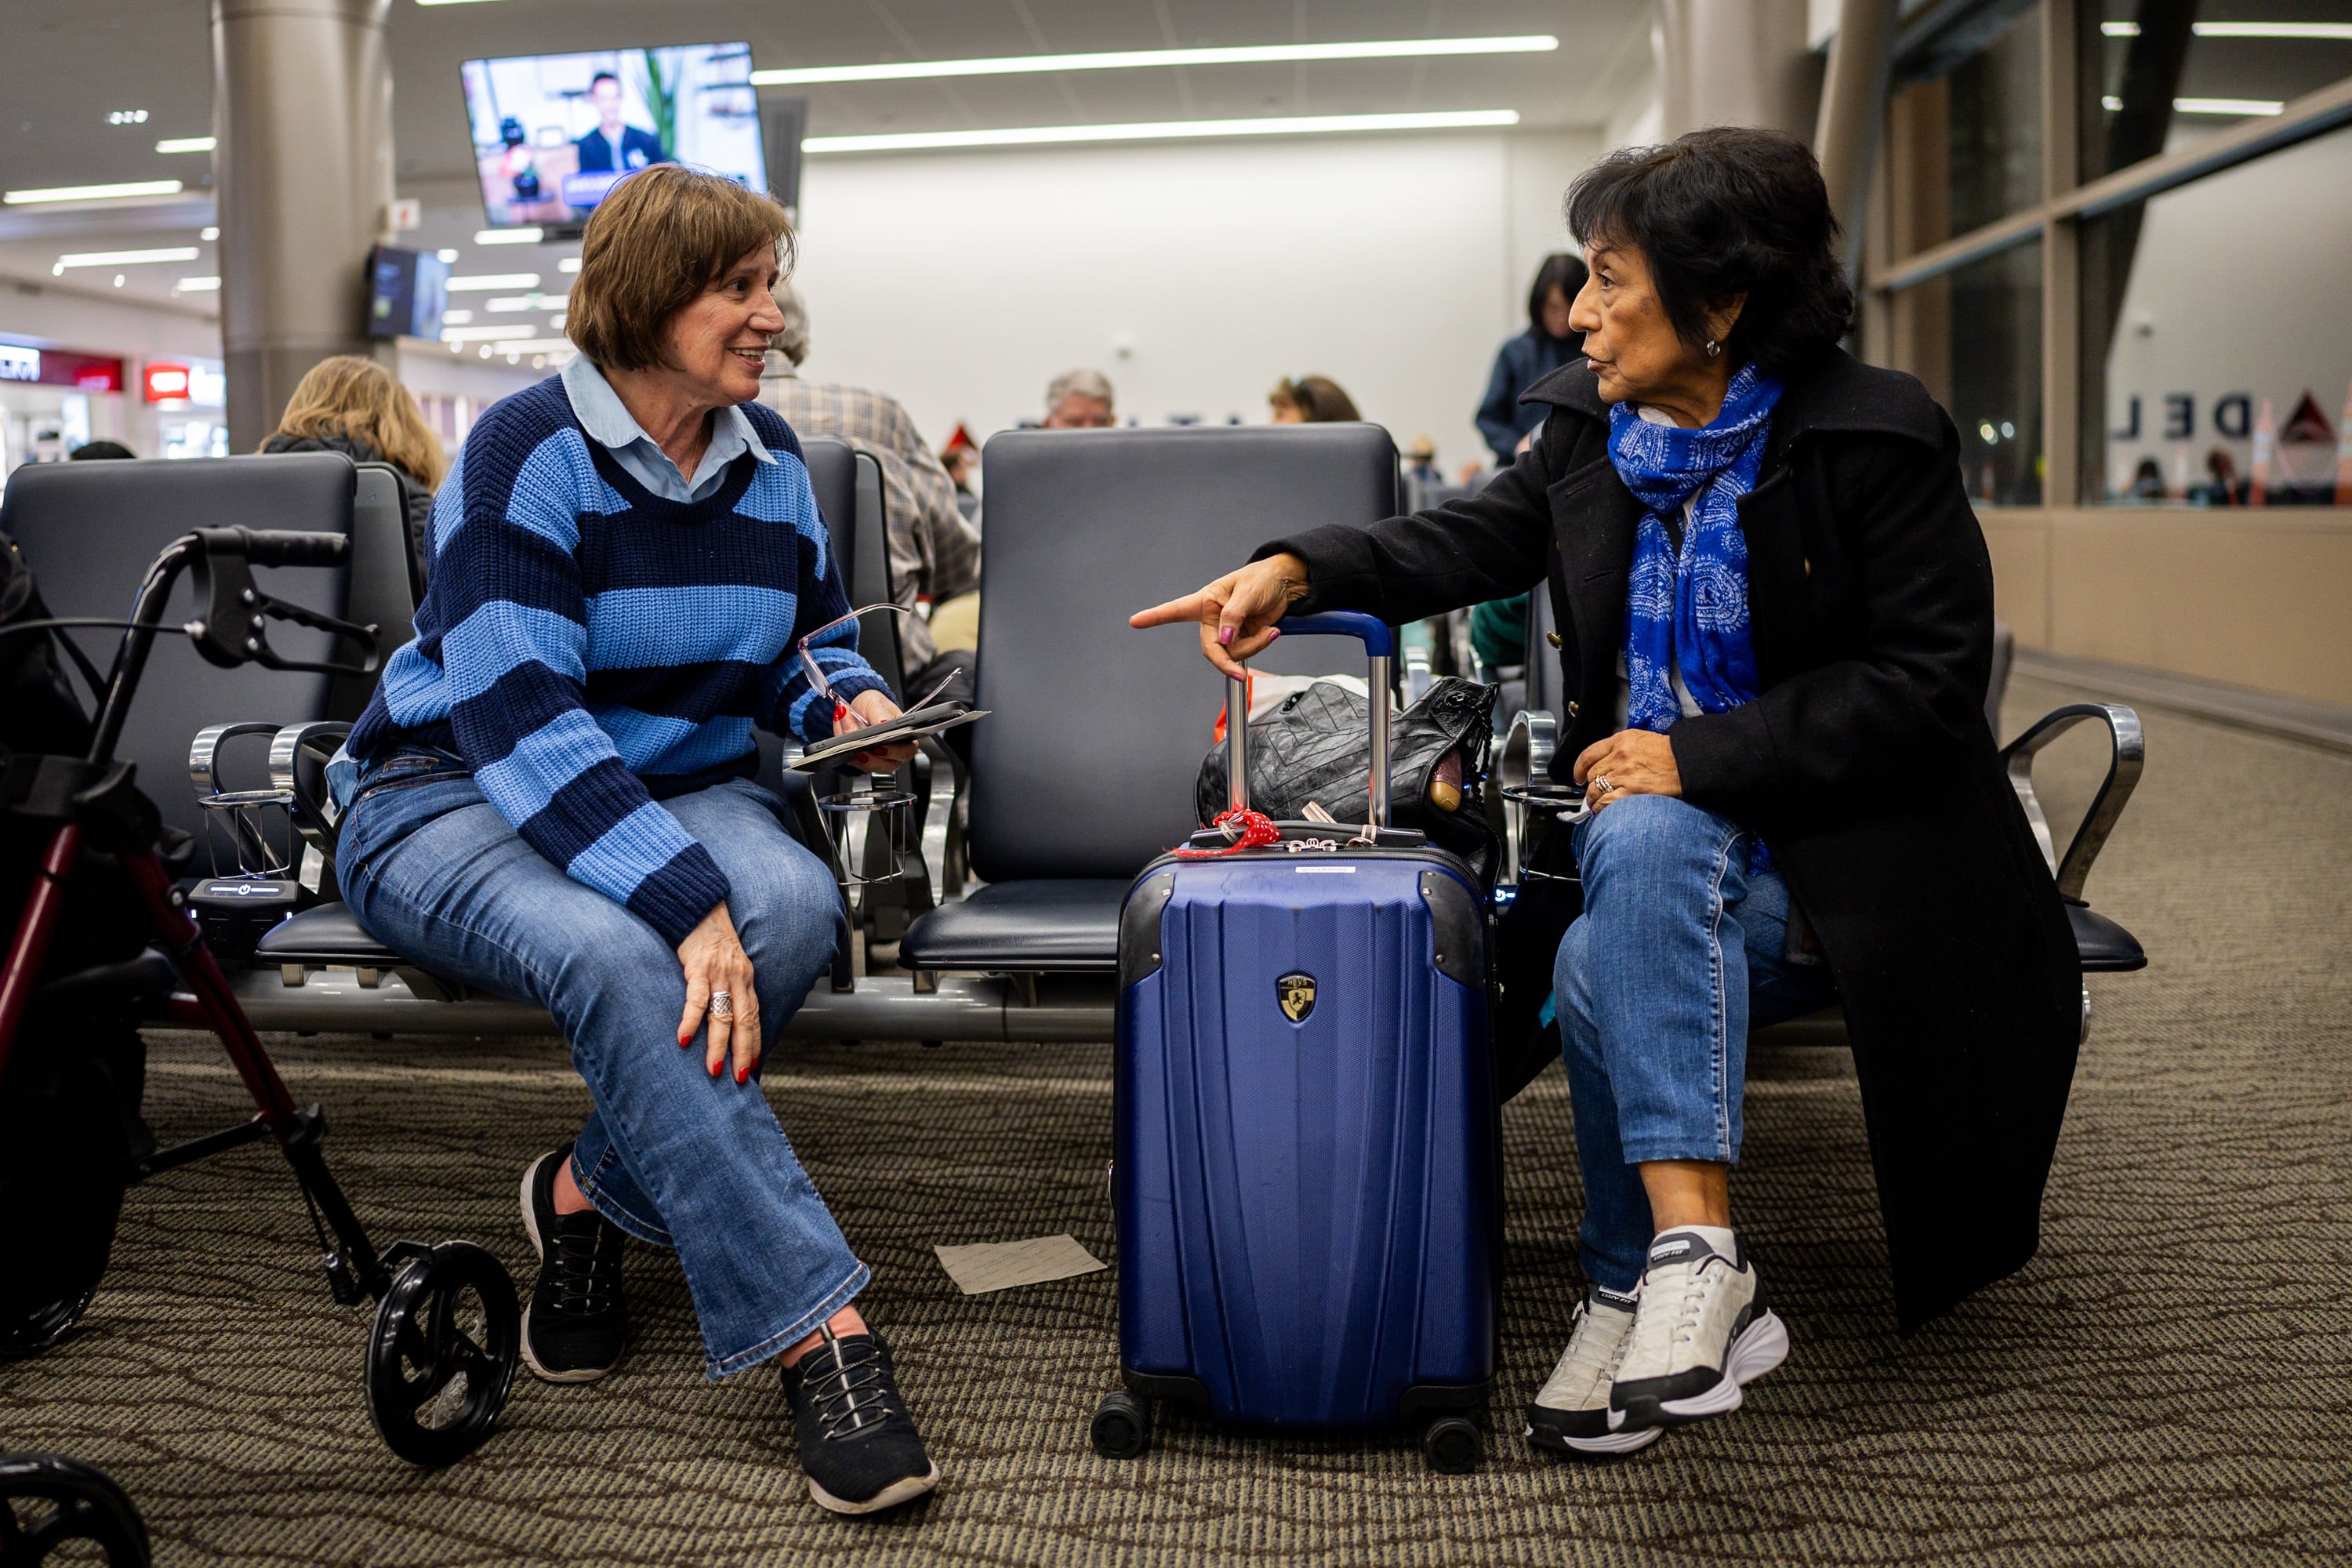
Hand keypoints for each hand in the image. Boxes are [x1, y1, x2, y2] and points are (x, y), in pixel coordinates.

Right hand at [677, 901, 760, 1084]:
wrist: (699, 908)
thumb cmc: (711, 939)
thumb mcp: (729, 964)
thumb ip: (730, 988)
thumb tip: (727, 1016)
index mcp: (746, 980)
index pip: (754, 1017)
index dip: (755, 1042)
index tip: (753, 1065)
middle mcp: (738, 979)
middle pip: (743, 1022)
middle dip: (743, 1052)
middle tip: (739, 1078)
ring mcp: (719, 974)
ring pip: (722, 1016)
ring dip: (718, 1045)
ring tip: (713, 1068)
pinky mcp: (698, 968)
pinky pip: (696, 999)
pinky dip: (690, 1021)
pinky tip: (684, 1039)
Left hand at [835, 689, 918, 772]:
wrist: (858, 705)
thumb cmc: (874, 705)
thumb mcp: (877, 704)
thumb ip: (880, 714)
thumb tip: (883, 722)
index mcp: (905, 738)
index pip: (905, 751)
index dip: (893, 752)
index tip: (879, 747)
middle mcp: (893, 752)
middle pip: (886, 765)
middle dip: (870, 758)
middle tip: (859, 749)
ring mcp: (877, 758)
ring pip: (867, 765)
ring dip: (854, 750)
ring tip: (845, 734)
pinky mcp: (861, 760)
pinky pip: (853, 761)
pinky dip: (845, 749)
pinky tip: (841, 737)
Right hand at [1128, 552, 1309, 679]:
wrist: (1285, 584)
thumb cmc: (1262, 579)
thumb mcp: (1247, 593)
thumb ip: (1233, 616)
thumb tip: (1224, 639)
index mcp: (1207, 600)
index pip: (1177, 610)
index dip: (1155, 616)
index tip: (1136, 621)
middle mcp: (1213, 618)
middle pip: (1210, 649)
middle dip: (1225, 662)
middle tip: (1237, 674)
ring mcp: (1228, 631)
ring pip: (1232, 653)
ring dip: (1253, 647)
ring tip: (1270, 631)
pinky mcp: (1242, 638)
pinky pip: (1246, 651)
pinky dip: (1260, 645)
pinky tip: (1271, 632)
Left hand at [1573, 728, 1680, 811]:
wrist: (1687, 762)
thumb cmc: (1667, 753)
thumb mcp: (1639, 740)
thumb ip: (1618, 749)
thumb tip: (1602, 764)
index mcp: (1621, 741)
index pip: (1588, 755)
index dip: (1579, 769)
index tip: (1578, 776)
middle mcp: (1619, 756)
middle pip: (1591, 775)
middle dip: (1590, 787)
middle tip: (1593, 794)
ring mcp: (1624, 774)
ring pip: (1595, 790)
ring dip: (1593, 800)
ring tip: (1597, 804)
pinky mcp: (1631, 791)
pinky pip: (1606, 802)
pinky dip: (1601, 808)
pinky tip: (1603, 810)